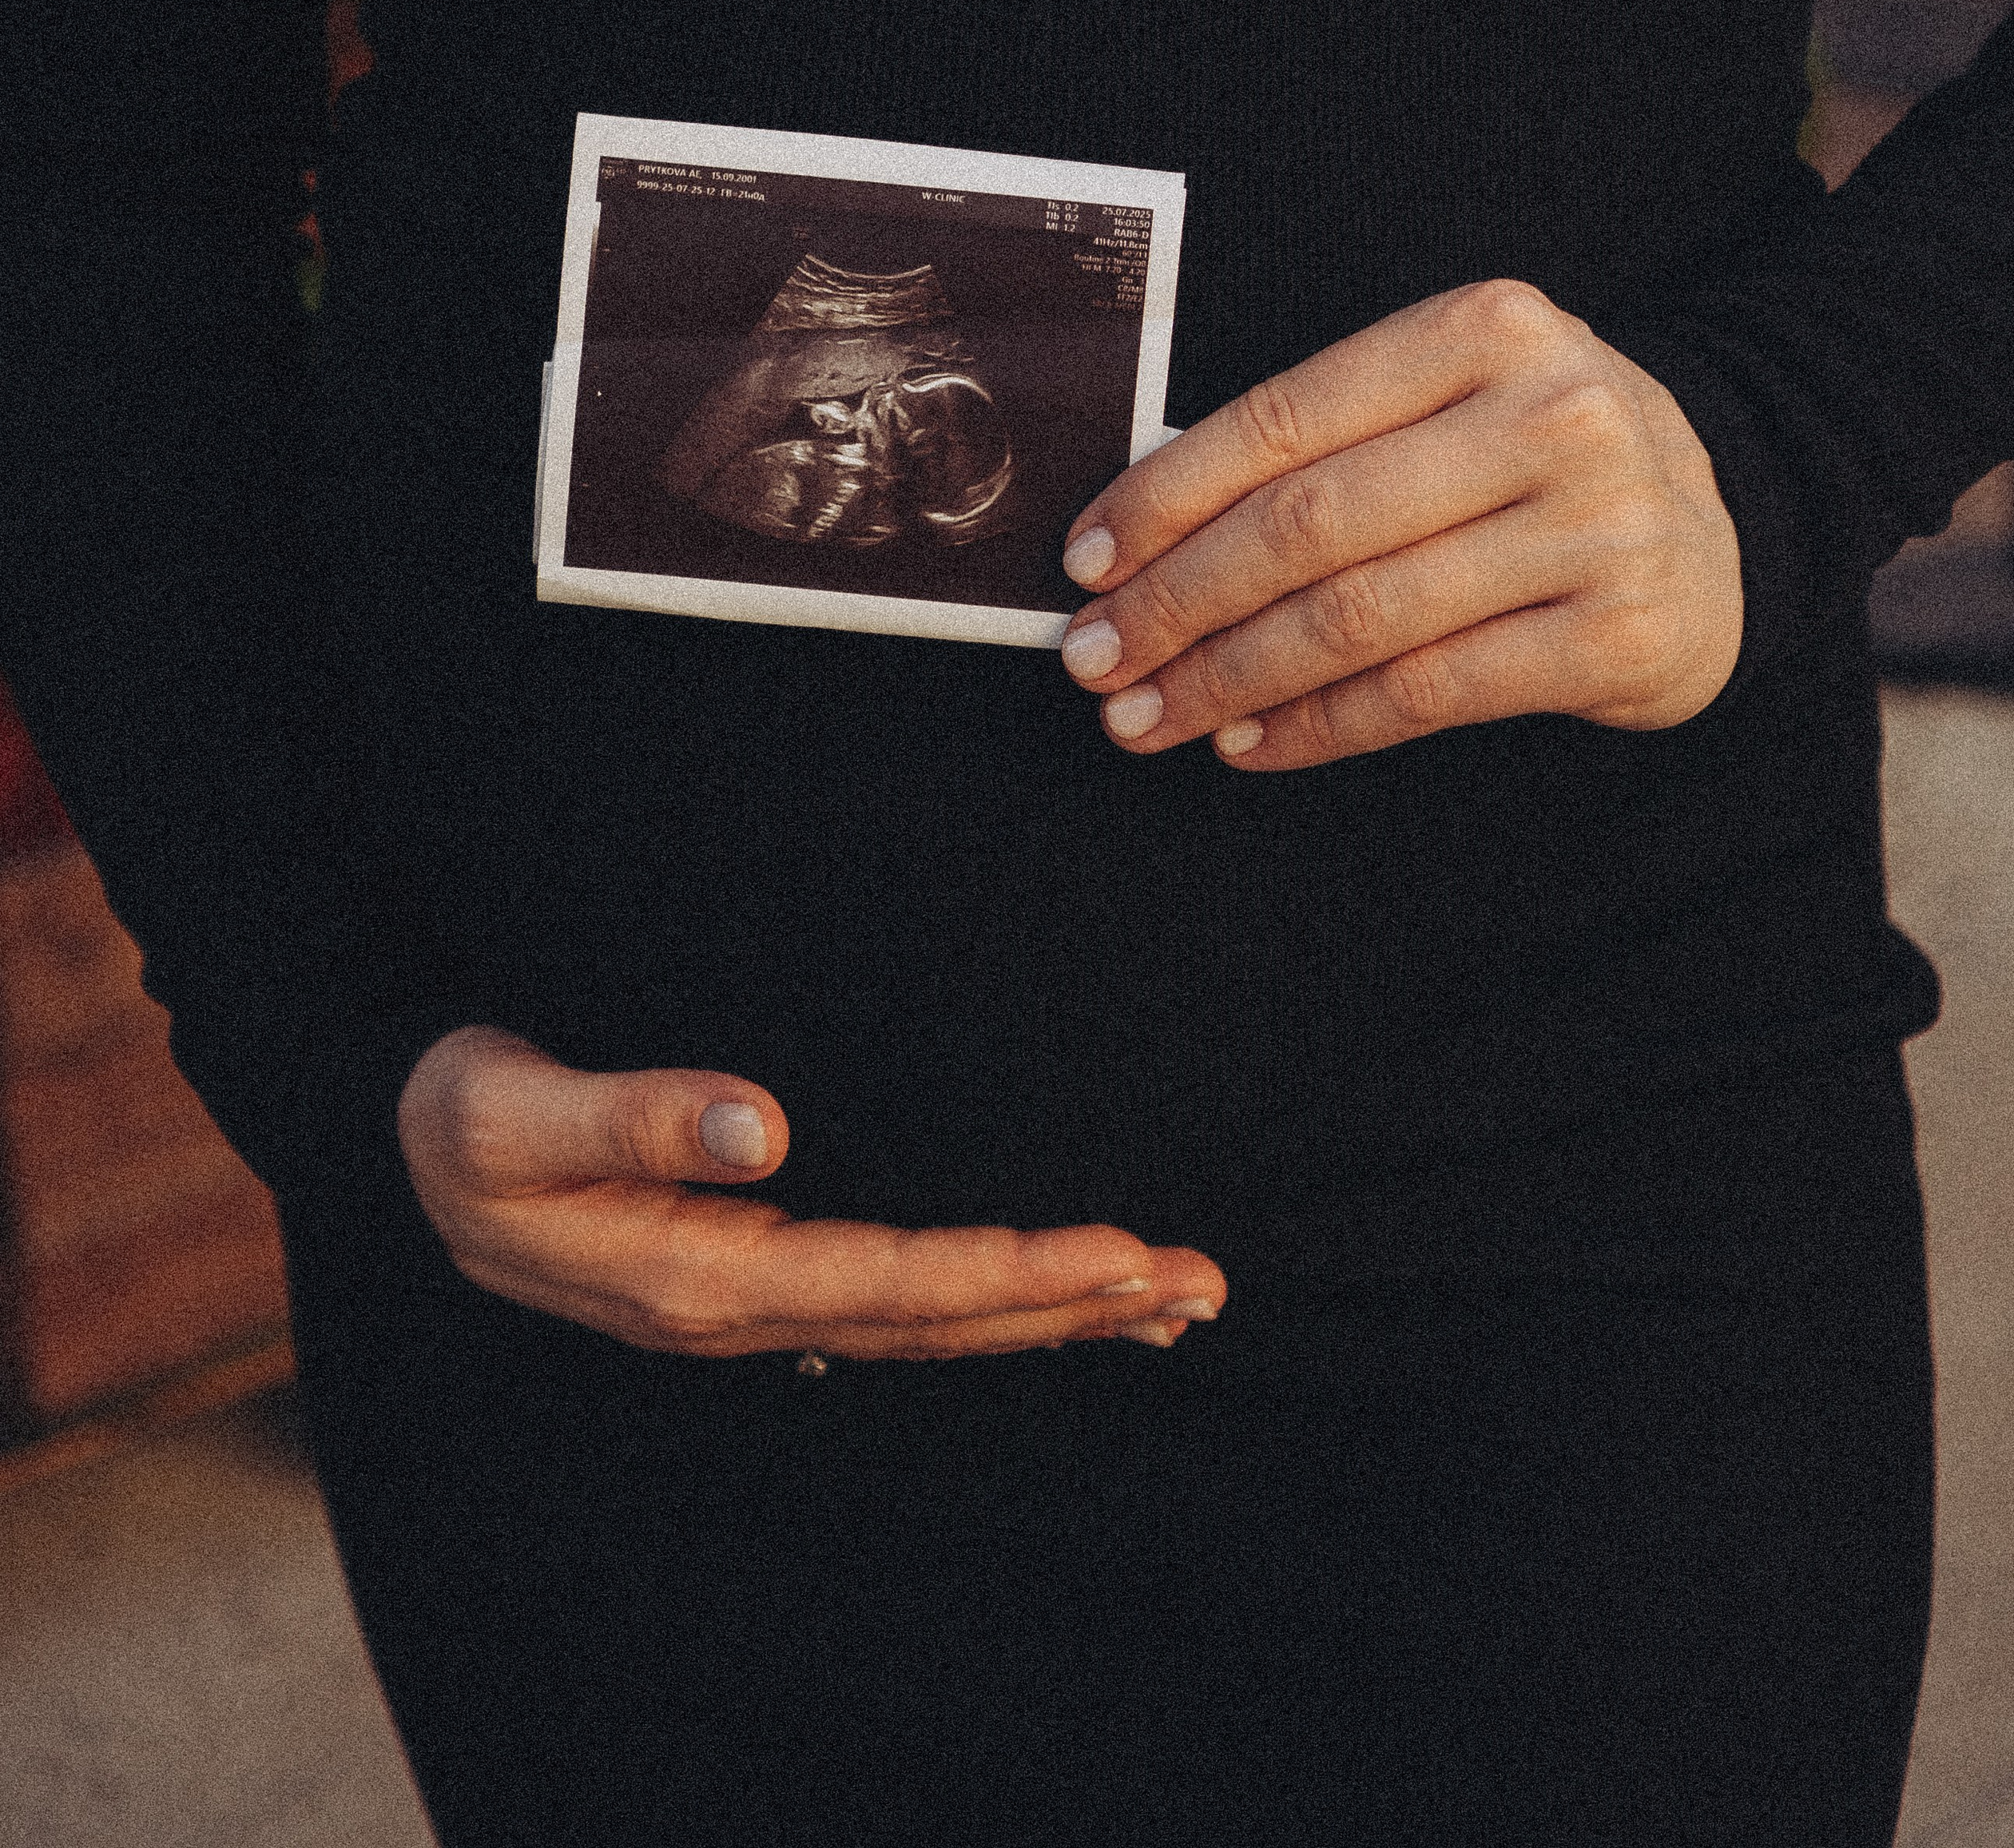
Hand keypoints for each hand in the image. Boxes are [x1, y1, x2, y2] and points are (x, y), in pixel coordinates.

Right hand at [397, 1025, 1226, 1357]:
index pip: (894, 1283)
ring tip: (1170, 1298)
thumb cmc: (460, 1115)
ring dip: (1052, 1310)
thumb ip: (633, 1110)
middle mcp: (740, 1303)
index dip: (1014, 1273)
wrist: (401, 1139)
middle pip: (939, 1317)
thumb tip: (763, 1120)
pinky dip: (988, 1296)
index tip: (1120, 1252)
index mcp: (699, 1275)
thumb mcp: (513, 1110)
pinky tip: (1053, 1293)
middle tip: (1199, 1284)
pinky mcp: (751, 1269)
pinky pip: (895, 1297)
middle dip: (1072, 1303)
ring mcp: (749, 1297)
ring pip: (930, 1318)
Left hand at [1059, 278, 1742, 771]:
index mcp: (1486, 327)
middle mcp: (1551, 415)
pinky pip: (1430, 693)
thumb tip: (1142, 533)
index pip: (1285, 417)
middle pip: (1311, 524)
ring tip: (1150, 717)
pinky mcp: (1622, 635)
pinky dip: (1320, 728)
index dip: (1167, 496)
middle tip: (1097, 658)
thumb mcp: (1455, 399)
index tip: (1087, 560)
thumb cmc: (1540, 458)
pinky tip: (1251, 744)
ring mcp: (1598, 527)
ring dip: (1231, 678)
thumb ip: (1327, 443)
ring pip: (1360, 619)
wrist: (1728, 521)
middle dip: (1178, 601)